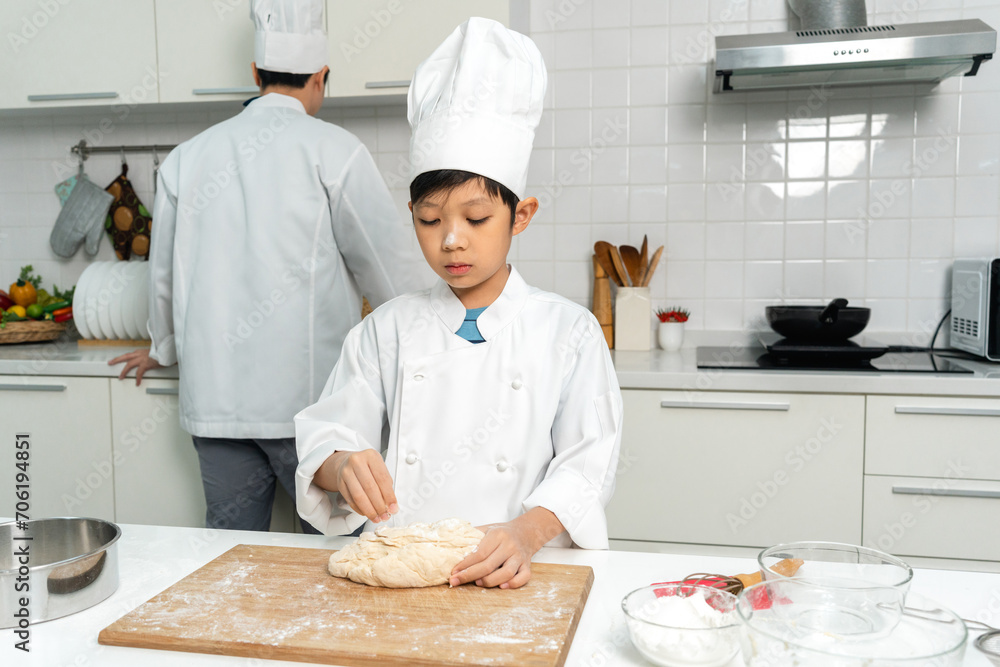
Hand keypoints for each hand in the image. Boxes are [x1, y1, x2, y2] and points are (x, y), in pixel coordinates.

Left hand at [108, 349, 162, 384]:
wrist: (168, 352)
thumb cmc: (163, 353)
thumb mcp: (154, 353)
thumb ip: (148, 356)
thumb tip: (148, 360)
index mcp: (141, 351)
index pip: (129, 354)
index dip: (123, 358)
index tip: (119, 359)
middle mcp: (140, 354)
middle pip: (125, 356)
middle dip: (116, 360)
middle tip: (110, 363)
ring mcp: (142, 359)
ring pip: (129, 364)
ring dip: (124, 371)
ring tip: (121, 377)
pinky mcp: (146, 364)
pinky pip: (139, 373)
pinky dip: (137, 378)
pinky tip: (137, 383)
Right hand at [321, 450, 397, 523]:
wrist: (347, 462)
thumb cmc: (367, 466)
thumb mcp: (379, 467)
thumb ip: (386, 484)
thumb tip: (391, 505)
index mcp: (370, 455)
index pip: (382, 478)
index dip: (389, 496)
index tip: (393, 507)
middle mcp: (357, 461)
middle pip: (370, 488)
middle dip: (379, 505)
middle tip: (385, 515)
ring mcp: (346, 472)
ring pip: (359, 496)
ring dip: (369, 510)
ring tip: (376, 517)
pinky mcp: (339, 482)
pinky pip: (350, 500)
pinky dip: (359, 509)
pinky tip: (366, 513)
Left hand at [450, 508, 565, 589]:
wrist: (526, 532)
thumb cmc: (501, 532)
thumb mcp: (486, 528)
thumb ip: (471, 536)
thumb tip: (449, 545)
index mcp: (497, 535)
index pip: (479, 553)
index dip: (465, 564)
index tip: (453, 572)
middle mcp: (509, 546)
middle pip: (489, 565)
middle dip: (470, 575)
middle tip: (456, 581)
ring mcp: (520, 557)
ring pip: (506, 573)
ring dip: (490, 581)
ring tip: (478, 583)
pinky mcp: (527, 565)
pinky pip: (523, 577)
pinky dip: (513, 584)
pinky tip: (501, 586)